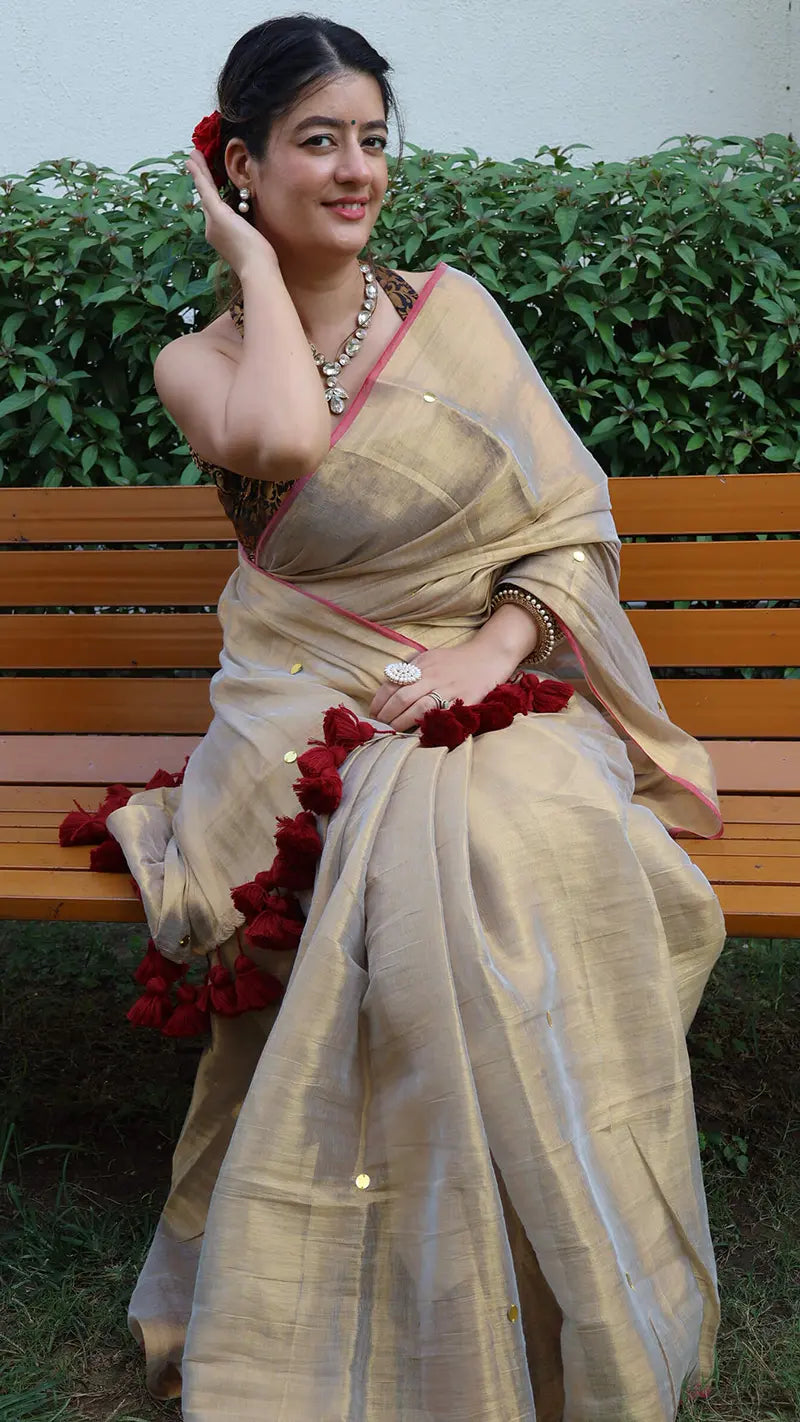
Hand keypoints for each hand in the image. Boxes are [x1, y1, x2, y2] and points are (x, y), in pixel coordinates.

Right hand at [186, 149, 277, 275]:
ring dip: (198, 172)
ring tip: (192, 156)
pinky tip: (193, 161)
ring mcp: (213, 222)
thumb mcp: (255, 243)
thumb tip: (254, 224)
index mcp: (221, 235)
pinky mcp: (218, 215)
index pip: (215, 211)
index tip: (208, 184)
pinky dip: (199, 174)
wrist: (257, 270)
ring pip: (204, 192)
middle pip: (206, 199)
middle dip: (200, 180)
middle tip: (192, 163)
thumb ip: (250, 231)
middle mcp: (212, 229)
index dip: (210, 196)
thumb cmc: (261, 262)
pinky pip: (206, 190)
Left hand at [368, 640, 518, 731]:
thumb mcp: (431, 657)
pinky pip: (441, 715)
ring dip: (401, 722)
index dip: (380, 700)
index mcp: (422, 665)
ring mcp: (448, 689)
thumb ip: (412, 670)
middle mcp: (433, 676)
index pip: (393, 683)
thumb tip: (390, 687)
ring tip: (393, 731)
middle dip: (387, 714)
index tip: (373, 712)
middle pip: (402, 697)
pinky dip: (426, 725)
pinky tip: (417, 734)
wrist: (489, 657)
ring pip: (418, 708)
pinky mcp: (463, 701)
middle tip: (380, 725)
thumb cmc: (456, 660)